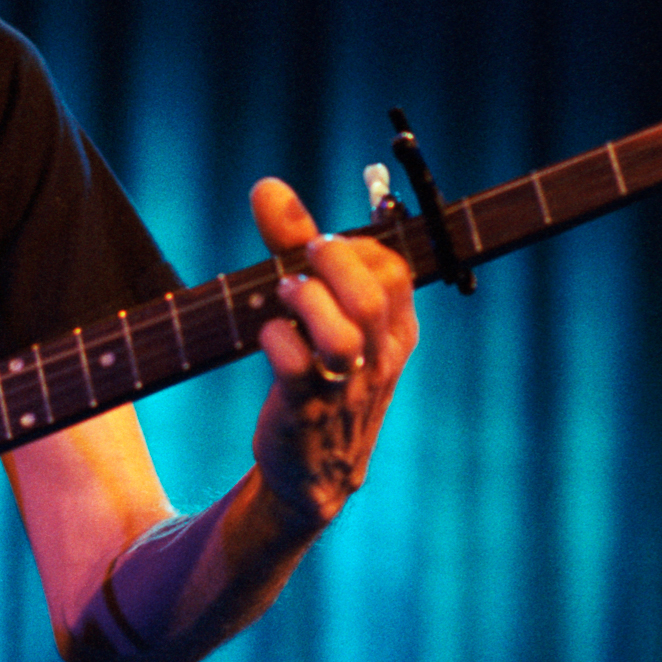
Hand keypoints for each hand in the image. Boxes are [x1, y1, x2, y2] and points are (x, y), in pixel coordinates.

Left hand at [249, 178, 417, 527]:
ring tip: (283, 294)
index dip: (356, 245)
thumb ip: (295, 250)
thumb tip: (268, 186)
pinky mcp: (305, 412)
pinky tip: (266, 335)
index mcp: (395, 333)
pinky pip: (297, 369)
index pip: (395, 271)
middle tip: (303, 255)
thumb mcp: (321, 315)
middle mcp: (378, 360)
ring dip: (305, 301)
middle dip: (331, 262)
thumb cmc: (318, 378)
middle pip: (371, 296)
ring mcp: (344, 389)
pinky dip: (276, 340)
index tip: (320, 243)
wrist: (312, 475)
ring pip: (342, 335)